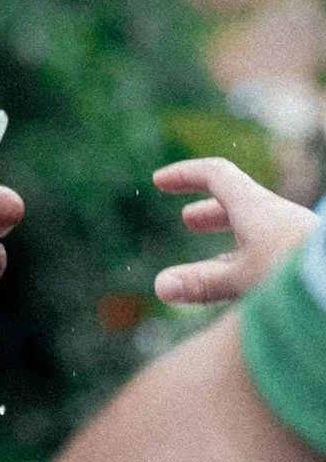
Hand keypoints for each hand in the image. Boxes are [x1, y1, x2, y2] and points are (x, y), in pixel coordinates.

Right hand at [153, 158, 316, 306]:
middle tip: (189, 221)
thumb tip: (160, 286)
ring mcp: (292, 237)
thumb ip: (202, 284)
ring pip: (256, 231)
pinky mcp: (301, 259)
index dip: (185, 175)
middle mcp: (276, 217)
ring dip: (231, 240)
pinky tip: (244, 287)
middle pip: (239, 201)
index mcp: (256, 207)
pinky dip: (249, 260)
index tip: (160, 182)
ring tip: (213, 264)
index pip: (216, 174)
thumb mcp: (243, 280)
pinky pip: (270, 252)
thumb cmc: (293, 275)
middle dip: (210, 211)